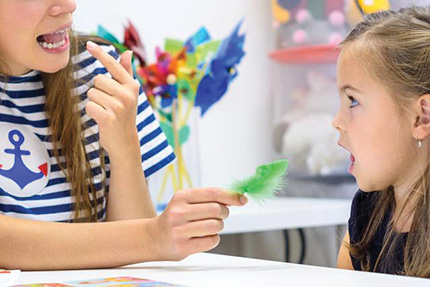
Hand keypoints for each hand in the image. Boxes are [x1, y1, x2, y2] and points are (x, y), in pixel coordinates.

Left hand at [85, 41, 140, 156]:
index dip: (100, 53)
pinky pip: (89, 106)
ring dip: (95, 102)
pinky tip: (102, 119)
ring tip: (106, 111)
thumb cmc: (124, 114)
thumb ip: (126, 72)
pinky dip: (91, 112)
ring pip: (92, 93)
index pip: (113, 65)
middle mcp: (127, 94)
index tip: (88, 43)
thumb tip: (128, 52)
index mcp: (132, 86)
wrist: (125, 142)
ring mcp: (119, 106)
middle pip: (98, 79)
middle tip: (108, 103)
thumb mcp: (128, 93)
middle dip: (98, 90)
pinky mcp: (108, 118)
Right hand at [152, 188, 247, 260]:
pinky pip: (212, 241)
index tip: (242, 199)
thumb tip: (238, 198)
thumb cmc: (177, 218)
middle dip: (223, 213)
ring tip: (208, 227)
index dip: (231, 196)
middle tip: (218, 215)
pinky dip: (213, 238)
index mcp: (181, 197)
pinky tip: (203, 237)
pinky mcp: (182, 247)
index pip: (212, 193)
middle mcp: (178, 212)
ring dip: (218, 226)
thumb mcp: (187, 202)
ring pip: (215, 226)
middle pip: (217, 209)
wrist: (153, 238)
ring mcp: (179, 231)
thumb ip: (210, 198)